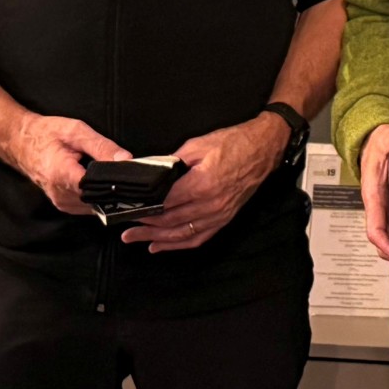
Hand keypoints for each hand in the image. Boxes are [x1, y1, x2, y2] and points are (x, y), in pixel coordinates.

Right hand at [4, 113, 128, 214]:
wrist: (21, 143)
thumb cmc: (46, 134)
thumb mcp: (76, 131)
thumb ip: (102, 146)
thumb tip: (126, 160)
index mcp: (62, 174)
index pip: (97, 188)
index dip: (116, 183)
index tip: (130, 176)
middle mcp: (60, 193)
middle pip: (98, 198)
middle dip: (114, 188)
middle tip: (126, 175)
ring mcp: (61, 202)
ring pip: (94, 205)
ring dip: (106, 193)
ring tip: (113, 177)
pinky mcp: (63, 204)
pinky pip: (86, 206)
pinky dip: (97, 196)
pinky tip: (102, 184)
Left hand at [120, 114, 283, 252]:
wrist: (263, 148)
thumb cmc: (233, 143)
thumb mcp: (198, 145)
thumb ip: (172, 161)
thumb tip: (150, 173)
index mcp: (201, 184)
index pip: (164, 202)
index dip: (144, 208)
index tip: (128, 208)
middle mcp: (210, 204)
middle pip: (169, 221)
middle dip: (144, 226)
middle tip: (124, 228)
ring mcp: (218, 214)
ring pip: (181, 234)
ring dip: (156, 239)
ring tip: (135, 239)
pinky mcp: (225, 218)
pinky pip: (199, 237)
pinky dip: (178, 245)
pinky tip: (161, 246)